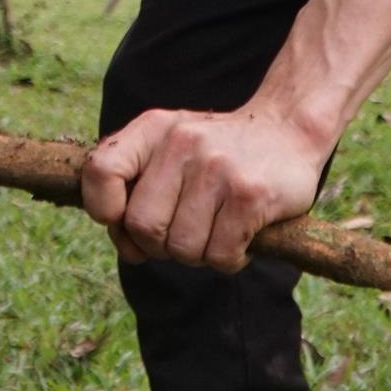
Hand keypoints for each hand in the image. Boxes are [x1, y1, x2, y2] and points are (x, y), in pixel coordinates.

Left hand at [79, 106, 329, 273]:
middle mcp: (182, 143)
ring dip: (199, 255)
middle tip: (184, 234)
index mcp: (153, 129)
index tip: (122, 221)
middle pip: (142, 226)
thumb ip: (137, 187)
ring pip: (182, 248)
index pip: (100, 172)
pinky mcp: (249, 195)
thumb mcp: (171, 147)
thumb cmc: (218, 154)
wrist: (289, 129)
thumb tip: (127, 246)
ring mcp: (216, 168)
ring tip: (217, 231)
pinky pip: (219, 256)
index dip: (105, 211)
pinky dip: (229, 260)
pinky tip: (241, 239)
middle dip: (160, 245)